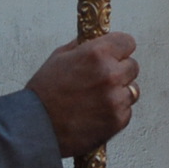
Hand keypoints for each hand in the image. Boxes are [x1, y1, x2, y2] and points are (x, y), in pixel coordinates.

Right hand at [26, 31, 139, 157]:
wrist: (36, 128)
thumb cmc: (44, 93)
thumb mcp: (59, 57)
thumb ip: (84, 46)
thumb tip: (98, 39)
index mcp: (97, 54)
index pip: (127, 42)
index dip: (119, 48)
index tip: (115, 53)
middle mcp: (111, 75)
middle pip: (132, 66)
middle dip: (119, 70)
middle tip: (101, 79)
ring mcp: (116, 99)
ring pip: (132, 89)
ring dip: (119, 92)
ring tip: (97, 98)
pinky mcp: (118, 120)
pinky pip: (127, 110)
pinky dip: (115, 112)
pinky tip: (96, 113)